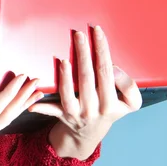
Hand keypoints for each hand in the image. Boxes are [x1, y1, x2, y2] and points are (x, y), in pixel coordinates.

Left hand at [28, 25, 141, 144]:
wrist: (89, 134)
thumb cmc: (109, 110)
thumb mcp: (129, 103)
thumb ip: (129, 86)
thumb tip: (114, 69)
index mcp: (111, 103)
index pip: (107, 71)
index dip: (102, 50)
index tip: (97, 31)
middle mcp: (93, 108)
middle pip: (87, 77)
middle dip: (83, 53)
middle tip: (79, 34)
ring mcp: (77, 112)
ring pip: (69, 92)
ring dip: (65, 76)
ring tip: (64, 59)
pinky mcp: (62, 115)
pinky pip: (51, 109)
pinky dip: (43, 104)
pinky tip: (37, 91)